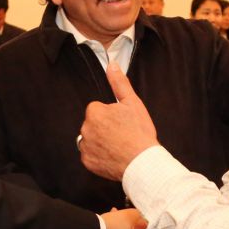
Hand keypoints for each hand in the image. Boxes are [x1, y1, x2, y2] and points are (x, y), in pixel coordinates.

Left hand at [79, 61, 158, 180]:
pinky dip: (99, 156)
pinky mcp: (87, 161)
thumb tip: (112, 65)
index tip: (123, 123)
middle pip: (94, 124)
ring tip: (119, 146)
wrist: (142, 162)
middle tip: (122, 135)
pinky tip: (113, 156)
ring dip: (101, 141)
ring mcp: (85, 146)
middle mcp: (85, 128)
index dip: (112, 116)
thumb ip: (119, 83)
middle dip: (105, 128)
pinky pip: (91, 155)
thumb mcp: (132, 103)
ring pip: (91, 139)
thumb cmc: (139, 132)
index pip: (99, 110)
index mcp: (94, 111)